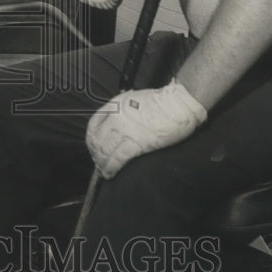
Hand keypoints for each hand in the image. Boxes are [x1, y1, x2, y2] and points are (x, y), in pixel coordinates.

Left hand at [85, 80, 206, 178]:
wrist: (180, 103)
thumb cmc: (164, 101)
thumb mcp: (135, 99)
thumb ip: (123, 111)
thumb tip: (118, 126)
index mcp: (116, 105)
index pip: (94, 124)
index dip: (92, 140)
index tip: (94, 148)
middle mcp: (117, 116)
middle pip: (98, 140)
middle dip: (96, 155)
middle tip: (99, 163)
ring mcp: (126, 129)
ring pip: (106, 151)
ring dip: (103, 164)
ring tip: (104, 171)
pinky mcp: (137, 142)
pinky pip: (118, 158)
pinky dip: (112, 167)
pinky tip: (111, 173)